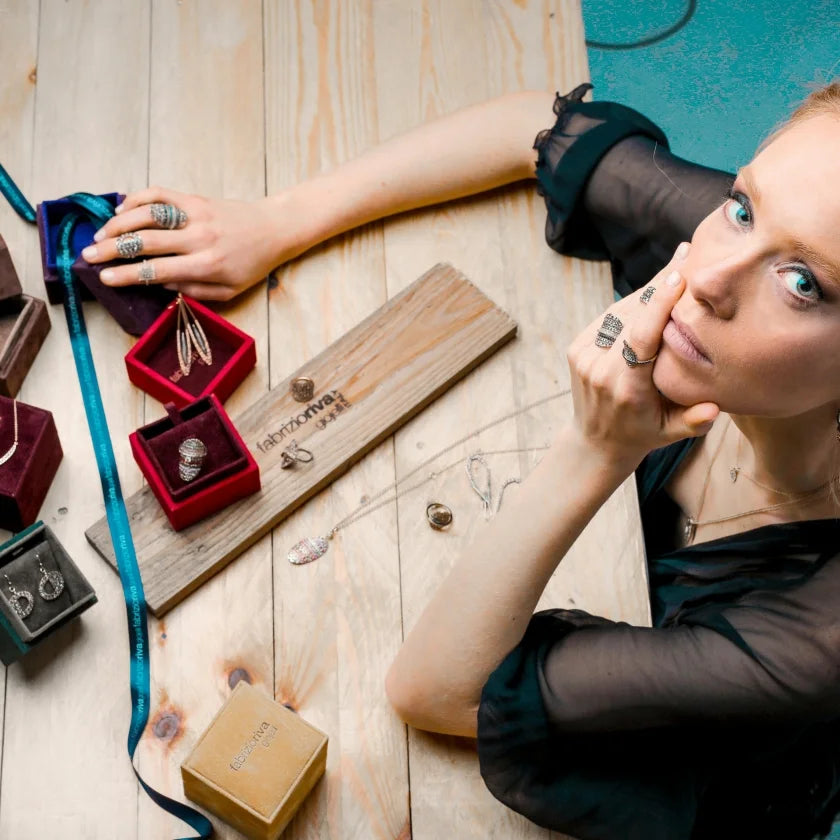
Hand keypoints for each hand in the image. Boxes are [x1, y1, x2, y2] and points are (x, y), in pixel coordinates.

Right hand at [81, 187, 312, 300]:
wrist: (273, 229)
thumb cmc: (251, 265)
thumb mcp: (228, 291)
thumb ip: (194, 292)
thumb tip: (160, 285)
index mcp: (207, 265)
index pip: (157, 270)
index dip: (127, 274)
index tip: (104, 278)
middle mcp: (199, 238)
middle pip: (146, 241)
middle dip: (112, 249)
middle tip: (88, 255)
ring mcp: (196, 214)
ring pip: (148, 213)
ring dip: (119, 222)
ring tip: (100, 234)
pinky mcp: (195, 198)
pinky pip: (159, 195)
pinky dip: (136, 199)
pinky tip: (121, 210)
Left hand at [565, 242, 718, 469]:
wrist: (595, 441)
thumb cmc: (642, 435)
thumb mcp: (670, 434)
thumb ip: (693, 421)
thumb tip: (717, 407)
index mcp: (625, 388)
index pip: (640, 338)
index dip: (657, 305)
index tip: (677, 276)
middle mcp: (600, 369)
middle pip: (632, 316)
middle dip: (659, 285)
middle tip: (687, 254)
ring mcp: (584, 356)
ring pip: (620, 312)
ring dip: (647, 290)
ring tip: (677, 265)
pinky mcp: (577, 347)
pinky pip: (609, 317)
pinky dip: (631, 303)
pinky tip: (654, 289)